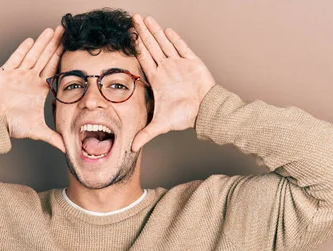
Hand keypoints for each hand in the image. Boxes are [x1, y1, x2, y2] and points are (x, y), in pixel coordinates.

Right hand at [0, 26, 65, 153]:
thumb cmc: (13, 125)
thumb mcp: (37, 131)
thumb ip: (53, 138)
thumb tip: (67, 150)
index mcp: (39, 88)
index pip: (52, 70)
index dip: (61, 58)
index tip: (70, 47)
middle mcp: (29, 79)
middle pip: (45, 58)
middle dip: (54, 44)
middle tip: (64, 31)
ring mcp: (18, 74)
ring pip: (32, 55)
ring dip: (41, 43)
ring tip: (51, 31)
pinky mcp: (5, 73)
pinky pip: (15, 59)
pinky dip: (22, 50)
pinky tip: (30, 41)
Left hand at [131, 15, 215, 152]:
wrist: (204, 112)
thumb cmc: (184, 117)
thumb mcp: (160, 125)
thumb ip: (146, 134)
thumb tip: (132, 149)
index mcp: (157, 79)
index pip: (143, 59)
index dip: (136, 48)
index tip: (128, 36)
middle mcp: (166, 69)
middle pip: (151, 47)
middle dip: (142, 33)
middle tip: (133, 19)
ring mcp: (178, 64)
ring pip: (164, 44)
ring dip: (155, 32)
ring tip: (146, 19)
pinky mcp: (192, 62)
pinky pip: (182, 48)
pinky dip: (175, 39)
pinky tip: (166, 30)